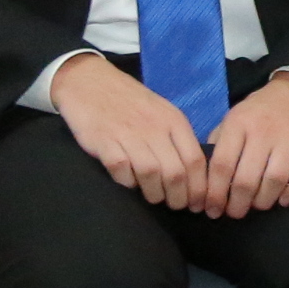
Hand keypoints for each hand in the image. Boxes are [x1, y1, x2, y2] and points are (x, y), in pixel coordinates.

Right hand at [52, 55, 210, 208]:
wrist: (89, 81)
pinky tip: (129, 182)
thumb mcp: (162, 112)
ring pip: (151, 174)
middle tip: (176, 206)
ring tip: (154, 198)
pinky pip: (121, 170)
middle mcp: (155, 128)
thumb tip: (193, 174)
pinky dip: (127, 182)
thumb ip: (176, 138)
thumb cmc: (130, 101)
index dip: (199, 188)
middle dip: (179, 197)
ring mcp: (129, 134)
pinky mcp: (104, 141)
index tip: (198, 204)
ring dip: (155, 194)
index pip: (196, 161)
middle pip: (176, 173)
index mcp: (174, 121)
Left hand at [200, 71, 288, 217]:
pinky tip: (284, 200)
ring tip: (258, 206)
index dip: (214, 193)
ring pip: (275, 179)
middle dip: (237, 203)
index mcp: (239, 124)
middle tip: (235, 214)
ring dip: (264, 200)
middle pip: (246, 178)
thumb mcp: (235, 117)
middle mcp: (264, 130)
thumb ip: (219, 142)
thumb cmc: (261, 111)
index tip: (211, 210)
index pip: (221, 165)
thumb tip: (202, 175)